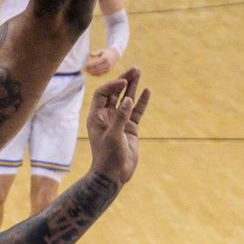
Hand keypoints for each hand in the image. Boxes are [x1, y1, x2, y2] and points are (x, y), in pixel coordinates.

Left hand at [84, 49, 116, 76]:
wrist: (114, 55)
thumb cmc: (106, 52)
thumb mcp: (101, 50)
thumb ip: (96, 52)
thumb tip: (90, 54)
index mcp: (105, 58)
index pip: (96, 63)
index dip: (90, 65)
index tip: (85, 65)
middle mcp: (107, 64)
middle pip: (96, 68)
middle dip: (90, 69)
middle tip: (85, 69)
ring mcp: (108, 68)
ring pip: (98, 72)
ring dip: (92, 73)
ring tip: (87, 71)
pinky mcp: (108, 71)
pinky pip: (100, 74)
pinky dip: (95, 74)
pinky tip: (91, 73)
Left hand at [86, 67, 149, 186]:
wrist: (114, 174)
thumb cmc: (108, 156)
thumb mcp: (113, 136)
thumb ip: (121, 117)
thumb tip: (128, 99)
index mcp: (96, 117)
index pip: (103, 94)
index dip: (112, 86)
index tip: (122, 83)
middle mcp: (107, 116)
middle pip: (115, 93)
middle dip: (124, 80)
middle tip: (135, 69)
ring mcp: (119, 121)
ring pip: (127, 99)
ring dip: (133, 86)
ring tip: (140, 72)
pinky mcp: (130, 128)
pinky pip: (137, 111)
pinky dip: (142, 101)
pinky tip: (147, 91)